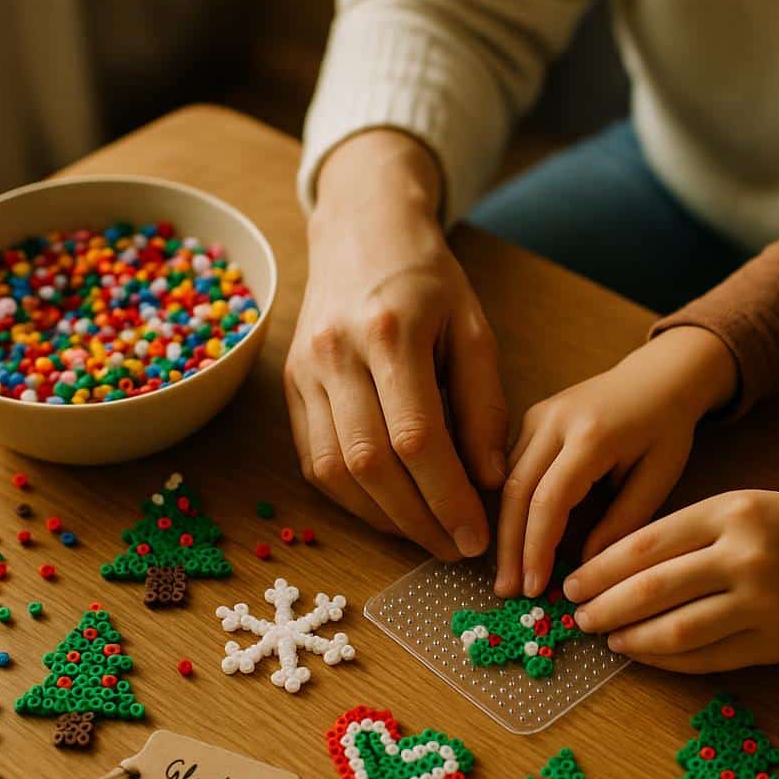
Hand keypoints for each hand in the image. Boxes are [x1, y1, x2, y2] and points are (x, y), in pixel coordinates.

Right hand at [286, 130, 507, 559]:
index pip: (416, 436)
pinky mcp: (289, 388)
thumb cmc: (427, 281)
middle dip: (417, 519)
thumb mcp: (473, 328)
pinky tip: (388, 509)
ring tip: (426, 535)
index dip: (447, 496)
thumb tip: (488, 479)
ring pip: (334, 470)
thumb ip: (483, 403)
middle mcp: (336, 353)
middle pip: (370, 463)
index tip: (477, 536)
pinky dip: (352, 497)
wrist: (360, 231)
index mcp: (390, 332)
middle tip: (455, 548)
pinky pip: (314, 460)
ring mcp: (303, 372)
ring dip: (382, 517)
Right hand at [495, 327, 736, 596]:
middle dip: (509, 547)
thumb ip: (624, 521)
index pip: (549, 499)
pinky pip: (510, 468)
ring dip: (503, 531)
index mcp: (590, 435)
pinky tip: (510, 540)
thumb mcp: (659, 476)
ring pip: (505, 481)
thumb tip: (586, 567)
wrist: (659, 374)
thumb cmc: (667, 427)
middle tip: (508, 590)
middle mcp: (553, 421)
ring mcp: (536, 416)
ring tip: (507, 575)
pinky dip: (508, 508)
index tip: (535, 587)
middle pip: (516, 492)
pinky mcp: (530, 419)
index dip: (536, 548)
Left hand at [564, 490, 778, 671]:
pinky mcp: (775, 644)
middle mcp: (744, 556)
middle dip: (604, 605)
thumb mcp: (742, 507)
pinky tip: (642, 653)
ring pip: (676, 630)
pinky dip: (665, 660)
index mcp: (729, 512)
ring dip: (630, 637)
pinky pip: (706, 659)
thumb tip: (614, 564)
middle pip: (652, 589)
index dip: (599, 569)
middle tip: (578, 616)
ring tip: (606, 637)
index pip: (644, 545)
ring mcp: (762, 604)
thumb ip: (686, 531)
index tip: (573, 582)